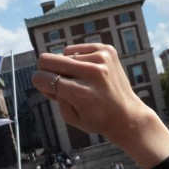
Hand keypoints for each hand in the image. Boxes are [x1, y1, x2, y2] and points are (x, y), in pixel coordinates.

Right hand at [33, 44, 168, 168]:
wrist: (127, 115)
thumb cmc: (95, 119)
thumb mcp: (69, 116)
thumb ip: (53, 94)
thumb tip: (43, 73)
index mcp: (82, 93)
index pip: (44, 78)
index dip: (40, 84)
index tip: (48, 91)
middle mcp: (92, 73)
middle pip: (48, 60)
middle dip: (46, 71)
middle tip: (58, 83)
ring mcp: (101, 59)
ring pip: (63, 55)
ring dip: (68, 68)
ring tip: (82, 82)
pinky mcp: (107, 50)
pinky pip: (76, 49)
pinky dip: (78, 60)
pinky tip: (89, 72)